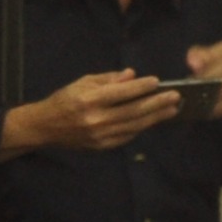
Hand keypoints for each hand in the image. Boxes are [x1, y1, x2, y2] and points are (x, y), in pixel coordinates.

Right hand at [6, 69, 180, 156]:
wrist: (45, 127)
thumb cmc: (65, 100)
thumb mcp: (82, 83)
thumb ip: (108, 79)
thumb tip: (132, 75)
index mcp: (88, 100)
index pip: (120, 93)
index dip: (140, 87)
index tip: (157, 81)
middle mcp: (95, 119)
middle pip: (132, 111)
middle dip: (156, 103)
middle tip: (176, 97)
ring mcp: (100, 135)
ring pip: (134, 126)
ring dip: (156, 117)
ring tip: (173, 109)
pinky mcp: (102, 146)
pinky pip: (128, 135)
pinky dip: (142, 127)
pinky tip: (154, 119)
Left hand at [185, 39, 221, 130]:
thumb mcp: (213, 61)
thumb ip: (201, 56)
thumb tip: (192, 60)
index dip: (209, 56)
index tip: (191, 65)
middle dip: (208, 76)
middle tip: (191, 86)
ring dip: (212, 92)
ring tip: (197, 98)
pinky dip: (221, 106)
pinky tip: (209, 110)